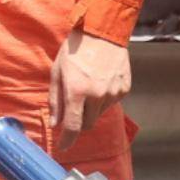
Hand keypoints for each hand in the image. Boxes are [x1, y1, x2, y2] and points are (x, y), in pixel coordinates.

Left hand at [48, 30, 129, 151]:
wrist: (102, 31)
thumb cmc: (75, 49)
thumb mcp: (57, 72)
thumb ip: (55, 101)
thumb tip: (55, 124)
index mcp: (77, 91)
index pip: (72, 127)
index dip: (67, 140)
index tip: (63, 147)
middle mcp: (97, 95)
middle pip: (87, 124)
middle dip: (78, 121)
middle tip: (74, 106)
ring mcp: (113, 93)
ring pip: (99, 114)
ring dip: (91, 108)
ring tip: (88, 86)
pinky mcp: (124, 89)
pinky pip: (111, 103)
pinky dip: (104, 99)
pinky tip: (100, 81)